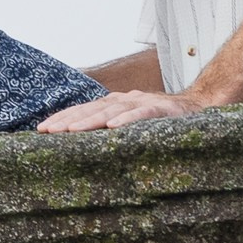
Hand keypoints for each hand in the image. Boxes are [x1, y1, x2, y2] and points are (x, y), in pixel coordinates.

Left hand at [37, 87, 201, 132]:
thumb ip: (113, 127)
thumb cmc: (163, 119)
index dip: (64, 117)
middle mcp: (126, 99)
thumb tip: (83, 144)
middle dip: (68, 120)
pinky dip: (127, 120)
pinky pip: (142, 114)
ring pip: (112, 111)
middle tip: (48, 131)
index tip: (42, 129)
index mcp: (117, 103)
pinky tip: (113, 128)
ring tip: (71, 131)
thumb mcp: (133, 121)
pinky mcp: (161, 110)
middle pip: (92, 108)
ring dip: (90, 120)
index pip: (85, 109)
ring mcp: (144, 102)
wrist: (199, 106)